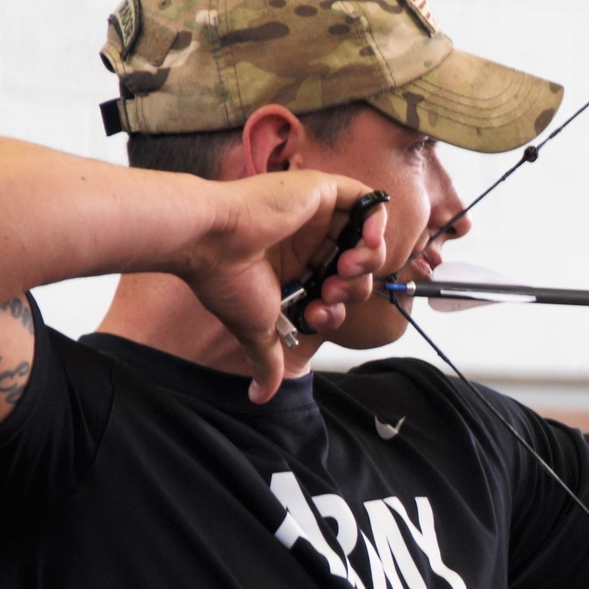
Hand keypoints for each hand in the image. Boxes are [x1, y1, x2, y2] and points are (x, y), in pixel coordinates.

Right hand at [179, 171, 387, 401]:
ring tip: (345, 268)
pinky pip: (369, 202)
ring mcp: (316, 215)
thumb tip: (261, 398)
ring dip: (367, 261)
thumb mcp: (256, 328)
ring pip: (366, 237)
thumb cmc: (227, 278)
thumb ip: (267, 360)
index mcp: (294, 267)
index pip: (335, 288)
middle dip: (354, 287)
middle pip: (356, 266)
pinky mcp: (322, 191)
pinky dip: (376, 225)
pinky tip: (363, 245)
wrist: (212, 240)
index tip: (318, 314)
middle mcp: (307, 241)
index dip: (338, 307)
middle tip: (333, 290)